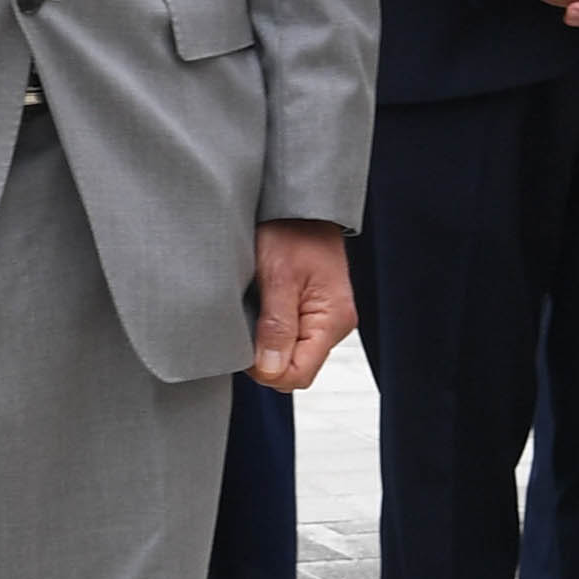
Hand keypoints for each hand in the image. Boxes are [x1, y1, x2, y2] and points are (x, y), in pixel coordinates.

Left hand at [249, 219, 355, 390]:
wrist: (299, 204)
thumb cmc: (291, 230)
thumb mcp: (278, 276)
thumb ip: (276, 327)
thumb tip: (270, 371)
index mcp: (332, 320)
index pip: (299, 374)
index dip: (267, 369)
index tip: (245, 344)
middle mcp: (333, 325)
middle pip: (295, 368)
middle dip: (265, 357)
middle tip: (246, 324)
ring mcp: (324, 319)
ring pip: (290, 354)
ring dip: (267, 342)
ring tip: (255, 310)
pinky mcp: (312, 311)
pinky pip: (291, 337)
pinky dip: (271, 330)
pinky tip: (261, 308)